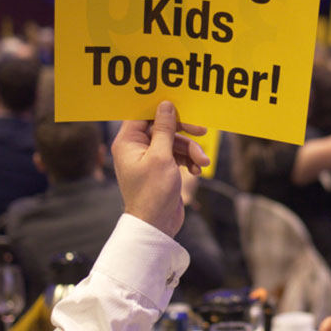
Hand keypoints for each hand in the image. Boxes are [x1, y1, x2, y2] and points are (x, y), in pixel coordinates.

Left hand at [112, 101, 209, 236]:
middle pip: (162, 127)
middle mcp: (136, 147)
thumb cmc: (153, 192)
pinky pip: (177, 155)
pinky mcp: (161, 168)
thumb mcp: (161, 156)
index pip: (142, 114)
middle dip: (183, 132)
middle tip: (202, 130)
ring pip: (174, 142)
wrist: (156, 225)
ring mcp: (149, 158)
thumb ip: (164, 129)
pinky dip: (188, 161)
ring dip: (191, 150)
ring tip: (202, 163)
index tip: (179, 106)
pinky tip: (196, 171)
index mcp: (128, 142)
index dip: (160, 109)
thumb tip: (166, 106)